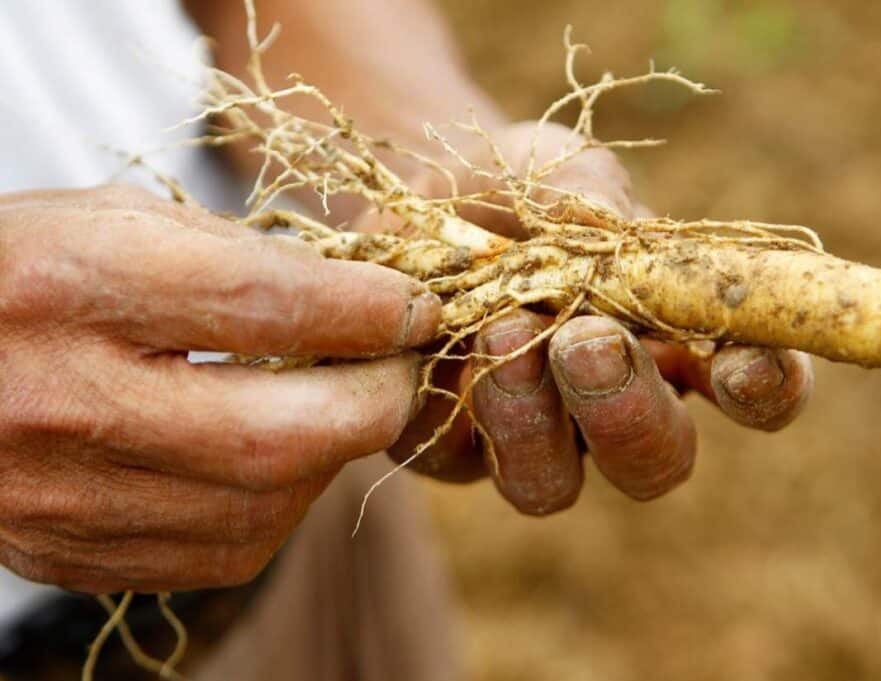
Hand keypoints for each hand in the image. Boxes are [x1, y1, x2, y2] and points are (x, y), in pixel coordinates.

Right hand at [0, 185, 440, 592]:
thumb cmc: (25, 270)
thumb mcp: (119, 222)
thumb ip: (242, 259)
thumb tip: (368, 302)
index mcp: (71, 288)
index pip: (264, 305)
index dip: (369, 308)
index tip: (420, 305)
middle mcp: (64, 404)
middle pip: (280, 435)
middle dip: (376, 400)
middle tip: (402, 366)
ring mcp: (66, 499)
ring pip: (267, 505)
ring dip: (335, 451)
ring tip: (339, 401)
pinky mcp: (78, 555)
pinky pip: (229, 549)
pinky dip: (282, 499)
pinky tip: (279, 453)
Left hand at [372, 121, 812, 512]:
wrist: (412, 204)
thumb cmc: (514, 189)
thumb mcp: (553, 169)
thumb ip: (589, 197)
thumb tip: (604, 224)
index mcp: (675, 345)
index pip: (747, 388)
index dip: (765, 388)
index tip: (744, 360)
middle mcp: (613, 409)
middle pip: (655, 460)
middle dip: (629, 410)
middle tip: (589, 343)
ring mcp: (532, 440)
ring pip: (551, 484)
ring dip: (534, 420)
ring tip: (501, 335)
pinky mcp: (451, 450)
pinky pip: (460, 459)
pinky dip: (458, 406)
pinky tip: (441, 349)